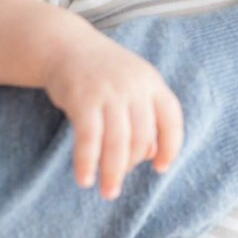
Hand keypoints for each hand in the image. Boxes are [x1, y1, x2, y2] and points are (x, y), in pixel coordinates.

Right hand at [41, 23, 183, 197]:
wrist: (65, 45)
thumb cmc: (103, 73)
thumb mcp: (132, 86)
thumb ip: (145, 116)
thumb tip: (151, 154)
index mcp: (152, 82)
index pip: (171, 119)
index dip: (170, 146)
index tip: (161, 168)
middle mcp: (134, 86)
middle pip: (142, 136)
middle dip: (131, 166)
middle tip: (117, 185)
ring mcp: (109, 92)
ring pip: (118, 142)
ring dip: (112, 172)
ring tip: (108, 192)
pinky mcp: (83, 99)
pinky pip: (89, 138)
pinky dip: (87, 162)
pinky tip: (84, 179)